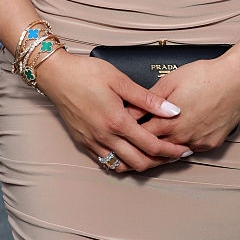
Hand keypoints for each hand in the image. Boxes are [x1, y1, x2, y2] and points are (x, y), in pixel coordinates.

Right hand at [35, 50, 191, 173]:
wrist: (56, 76)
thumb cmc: (87, 73)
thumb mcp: (120, 80)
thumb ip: (148, 99)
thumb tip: (172, 110)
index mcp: (116, 121)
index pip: (150, 145)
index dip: (170, 150)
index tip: (183, 149)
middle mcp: (105, 137)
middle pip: (139, 162)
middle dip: (160, 161)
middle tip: (173, 154)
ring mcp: (92, 142)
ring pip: (122, 166)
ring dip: (141, 164)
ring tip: (155, 155)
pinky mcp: (84, 143)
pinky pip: (107, 162)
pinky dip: (122, 162)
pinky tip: (130, 153)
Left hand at [134, 57, 239, 152]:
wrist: (235, 79)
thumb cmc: (204, 76)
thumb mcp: (170, 81)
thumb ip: (149, 99)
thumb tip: (132, 111)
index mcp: (168, 123)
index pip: (141, 137)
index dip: (131, 136)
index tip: (123, 134)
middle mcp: (182, 137)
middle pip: (156, 151)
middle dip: (144, 148)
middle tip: (135, 146)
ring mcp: (198, 143)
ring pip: (175, 153)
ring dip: (164, 150)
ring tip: (155, 145)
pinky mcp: (212, 144)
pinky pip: (193, 149)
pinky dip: (184, 146)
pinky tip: (180, 139)